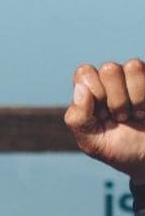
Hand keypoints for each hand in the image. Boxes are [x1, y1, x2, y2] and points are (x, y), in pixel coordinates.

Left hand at [65, 60, 144, 182]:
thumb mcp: (90, 141)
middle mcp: (109, 79)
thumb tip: (80, 88)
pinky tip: (143, 112)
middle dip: (116, 100)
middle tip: (118, 117)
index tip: (99, 116)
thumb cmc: (116, 148)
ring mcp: (133, 78)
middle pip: (109, 69)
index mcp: (88, 89)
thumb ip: (77, 118)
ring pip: (132, 67)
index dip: (93, 93)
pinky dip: (144, 100)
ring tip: (132, 115)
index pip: (85, 72)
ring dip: (133, 100)